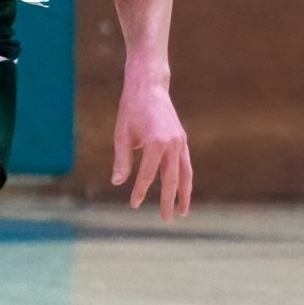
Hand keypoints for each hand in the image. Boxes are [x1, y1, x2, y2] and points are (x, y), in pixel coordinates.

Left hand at [110, 81, 191, 221]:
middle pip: (172, 179)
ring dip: (185, 193)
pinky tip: (181, 189)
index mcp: (156, 143)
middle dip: (169, 201)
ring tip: (183, 211)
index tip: (134, 204)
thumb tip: (118, 183)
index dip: (140, 191)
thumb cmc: (131, 108)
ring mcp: (180, 141)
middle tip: (167, 220)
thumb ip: (122, 160)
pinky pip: (185, 164)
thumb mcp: (121, 134)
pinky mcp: (181, 138)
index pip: (148, 175)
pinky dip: (184, 178)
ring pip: (185, 173)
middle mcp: (172, 143)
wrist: (149, 85)